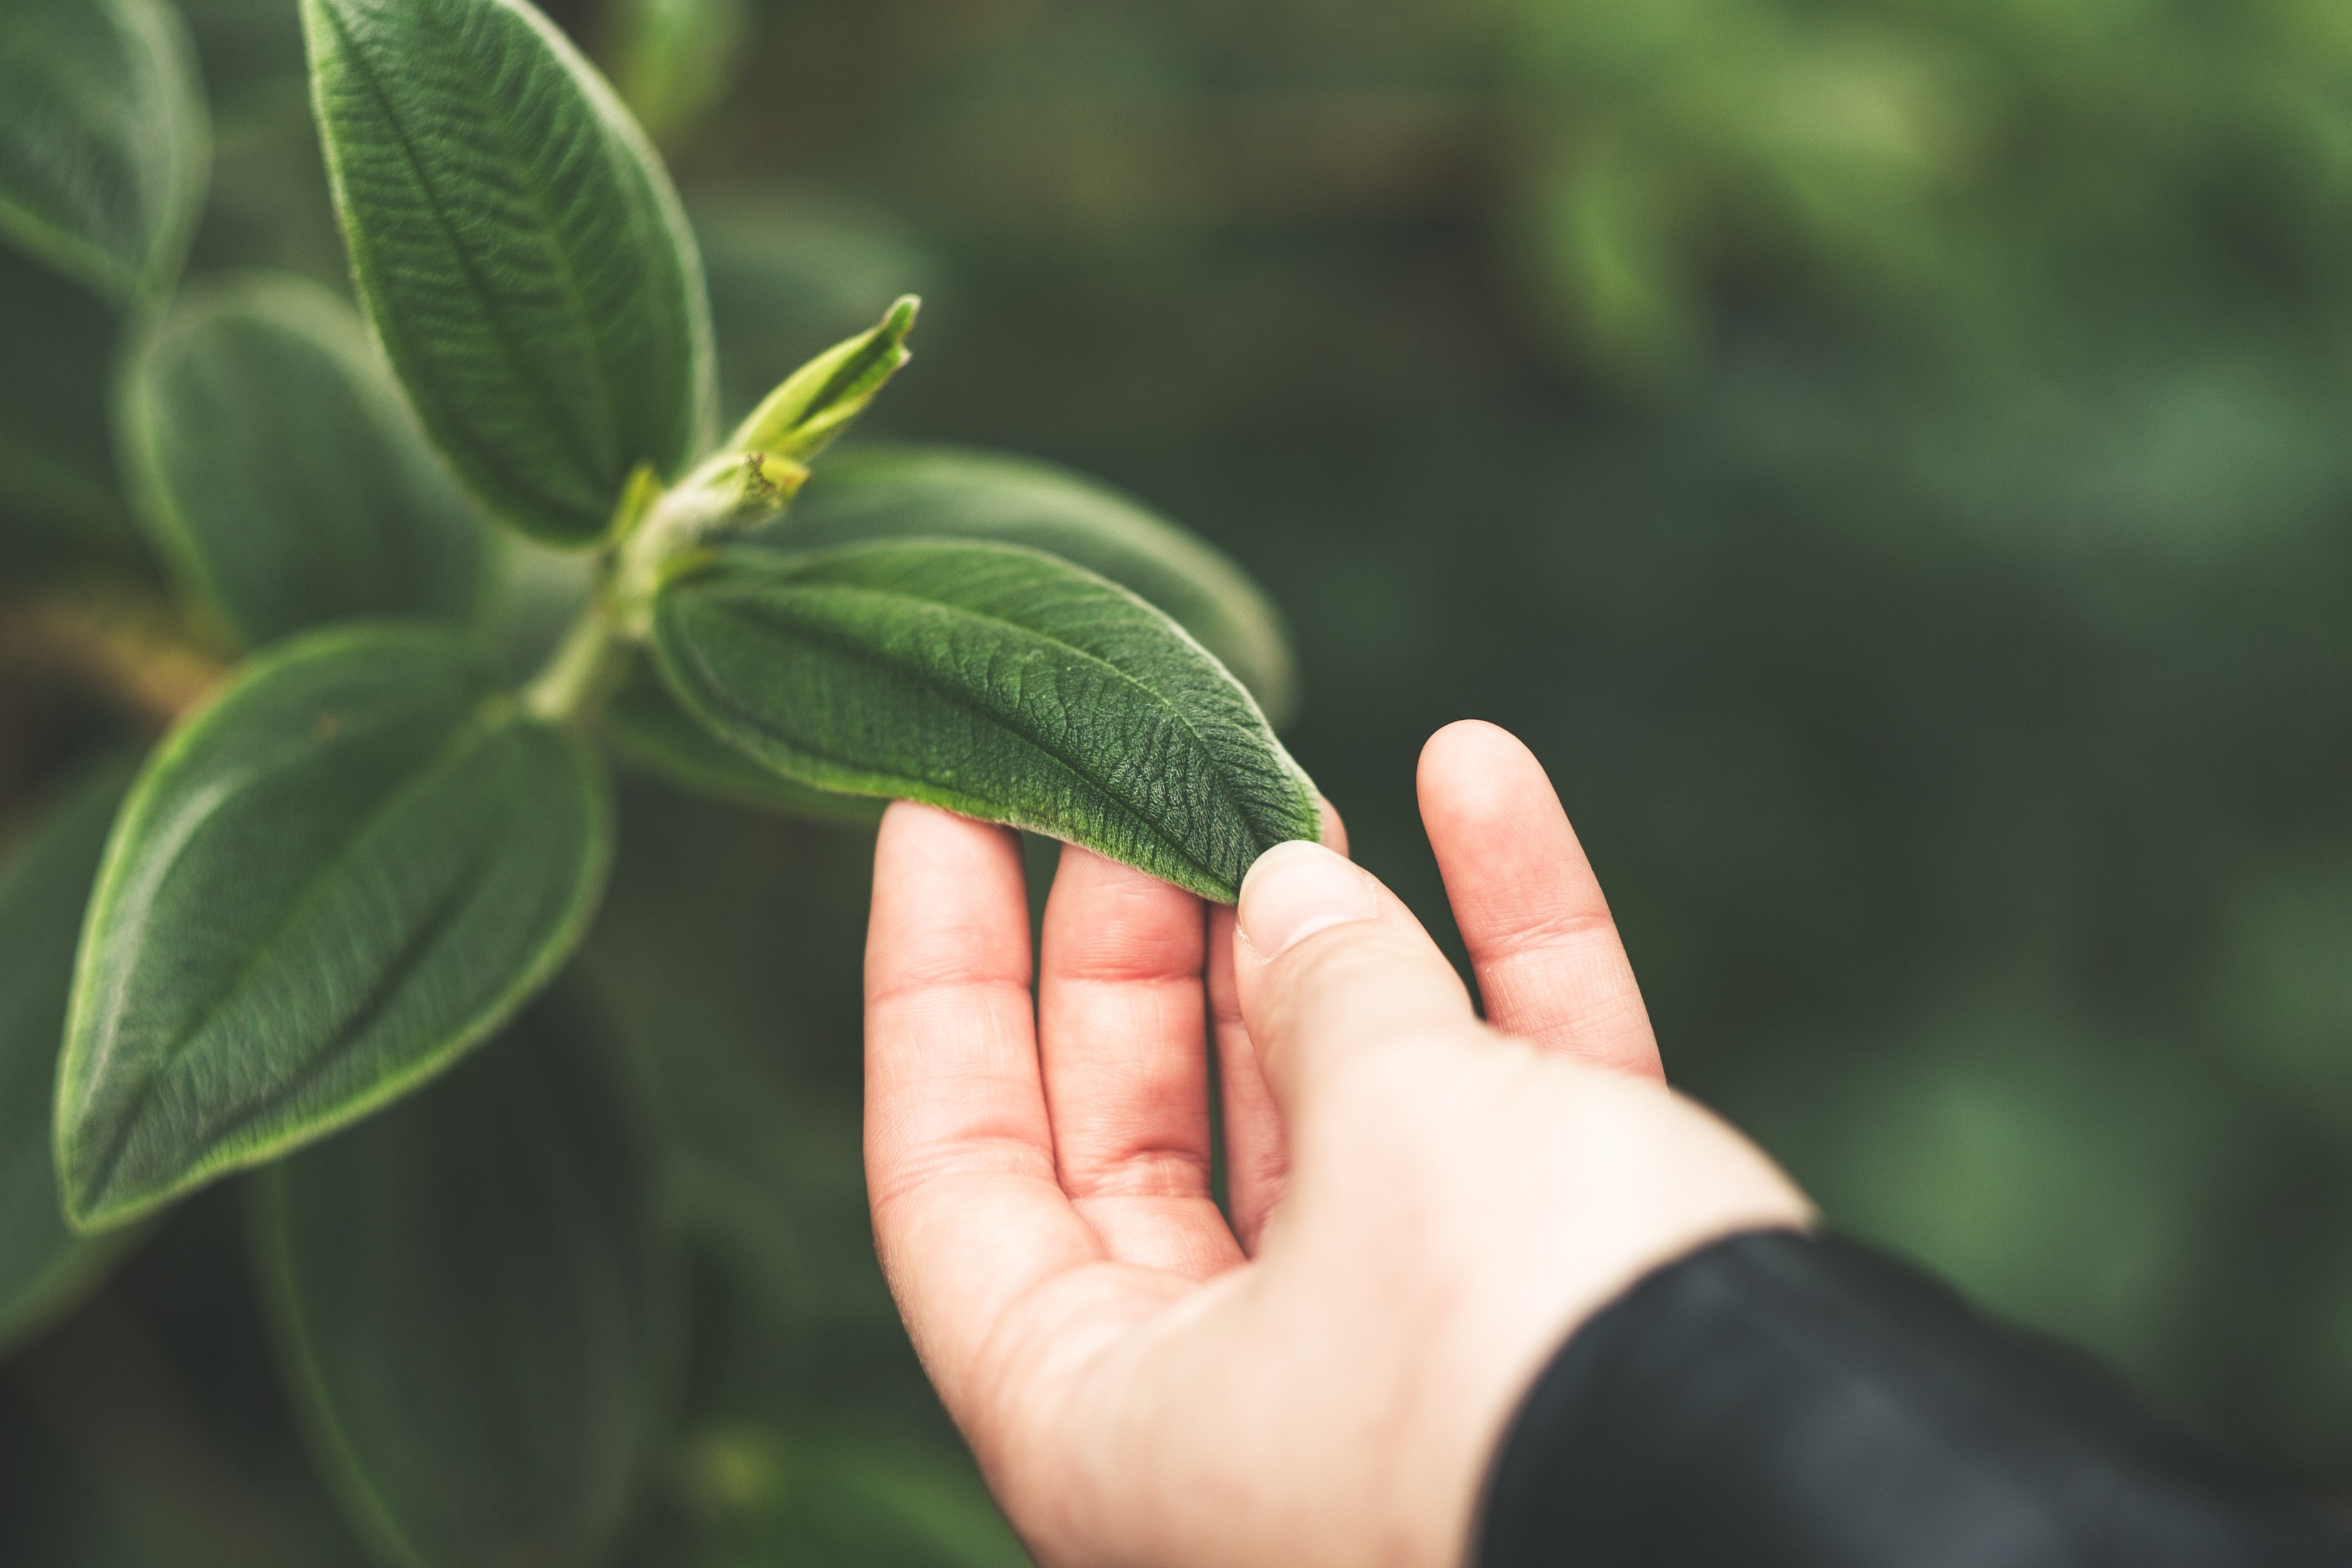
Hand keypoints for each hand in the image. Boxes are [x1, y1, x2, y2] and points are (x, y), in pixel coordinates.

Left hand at [863, 720, 1809, 1567]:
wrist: (1829, 1513)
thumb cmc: (1526, 1360)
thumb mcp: (1392, 1137)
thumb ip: (1326, 997)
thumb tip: (1300, 890)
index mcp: (1108, 1420)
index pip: (954, 1172)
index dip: (934, 980)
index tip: (938, 810)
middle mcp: (1236, 1410)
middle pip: (1137, 1135)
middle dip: (1145, 947)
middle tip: (1139, 785)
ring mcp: (1402, 1365)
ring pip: (1330, 1113)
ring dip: (1327, 936)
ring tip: (1298, 774)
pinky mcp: (1554, 1315)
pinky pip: (1498, 1112)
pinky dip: (1497, 957)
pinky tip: (1481, 778)